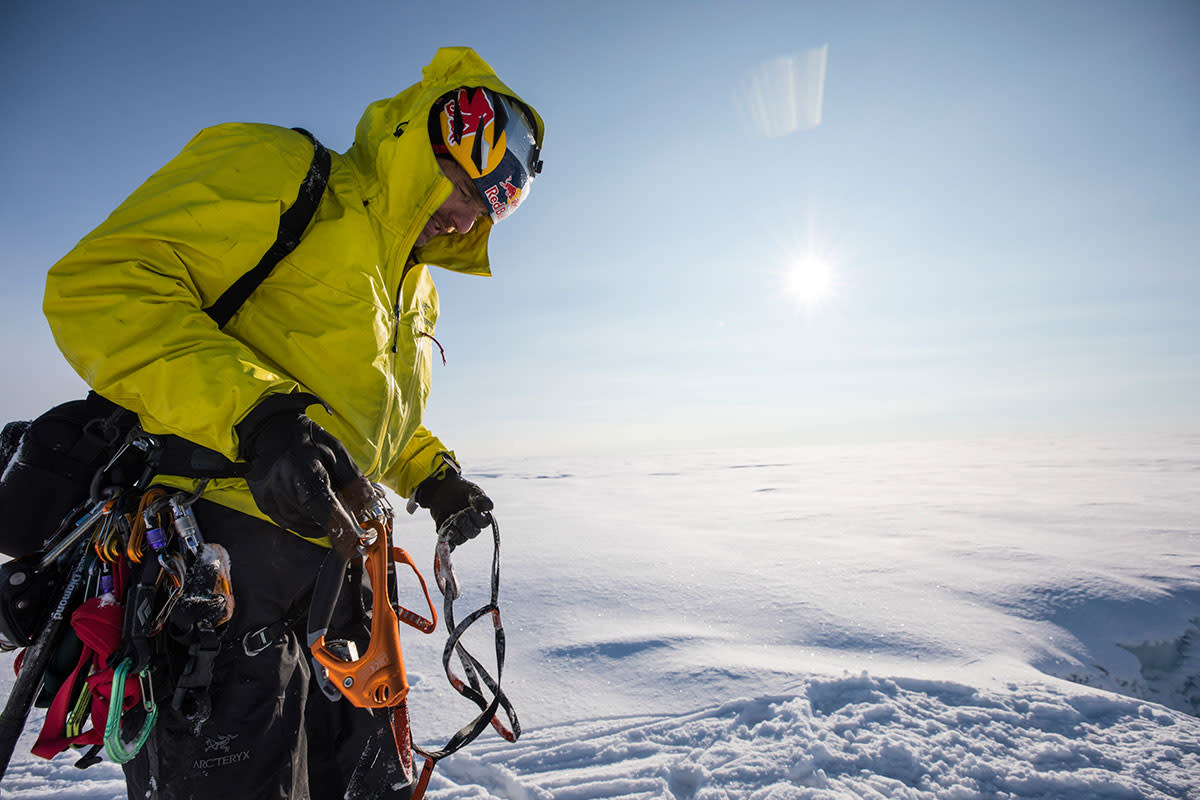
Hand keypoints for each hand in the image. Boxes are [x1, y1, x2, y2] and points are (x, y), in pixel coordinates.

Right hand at [237, 394, 364, 559]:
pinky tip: (313, 507)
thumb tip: (369, 504)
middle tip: (346, 508)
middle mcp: (281, 485)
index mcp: (302, 467)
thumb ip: (353, 479)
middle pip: (315, 517)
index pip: (323, 505)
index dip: (341, 525)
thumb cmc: (308, 442)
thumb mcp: (336, 451)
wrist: (271, 433)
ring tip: (325, 498)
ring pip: (305, 525)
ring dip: (321, 521)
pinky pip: (292, 524)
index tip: (357, 539)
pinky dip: (308, 521)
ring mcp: (270, 497)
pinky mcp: (264, 505)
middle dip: (336, 519)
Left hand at [414, 468, 492, 548]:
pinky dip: (447, 544)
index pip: (482, 523)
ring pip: (460, 539)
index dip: (476, 519)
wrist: (440, 489)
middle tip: (458, 516)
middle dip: (464, 525)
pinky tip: (445, 539)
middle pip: (472, 533)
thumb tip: (489, 507)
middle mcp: (471, 525)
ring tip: (449, 520)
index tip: (468, 510)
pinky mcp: (447, 534)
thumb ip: (479, 498)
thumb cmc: (459, 489)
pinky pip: (449, 544)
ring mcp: (459, 530)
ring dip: (454, 531)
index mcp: (480, 515)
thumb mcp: (470, 490)